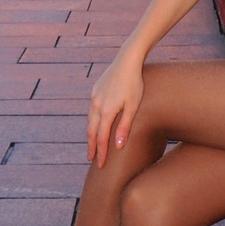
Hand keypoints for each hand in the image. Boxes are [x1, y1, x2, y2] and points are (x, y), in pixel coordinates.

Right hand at [86, 49, 144, 167]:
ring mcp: (94, 97)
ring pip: (90, 120)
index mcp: (106, 111)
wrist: (127, 60)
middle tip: (91, 160)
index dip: (101, 152)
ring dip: (91, 134)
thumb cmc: (135, 84)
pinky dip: (92, 121)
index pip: (101, 138)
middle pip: (91, 131)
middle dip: (92, 147)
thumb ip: (125, 126)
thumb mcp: (133, 106)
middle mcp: (96, 105)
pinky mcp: (95, 90)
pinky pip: (91, 110)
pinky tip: (95, 123)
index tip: (100, 165)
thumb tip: (117, 146)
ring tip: (93, 144)